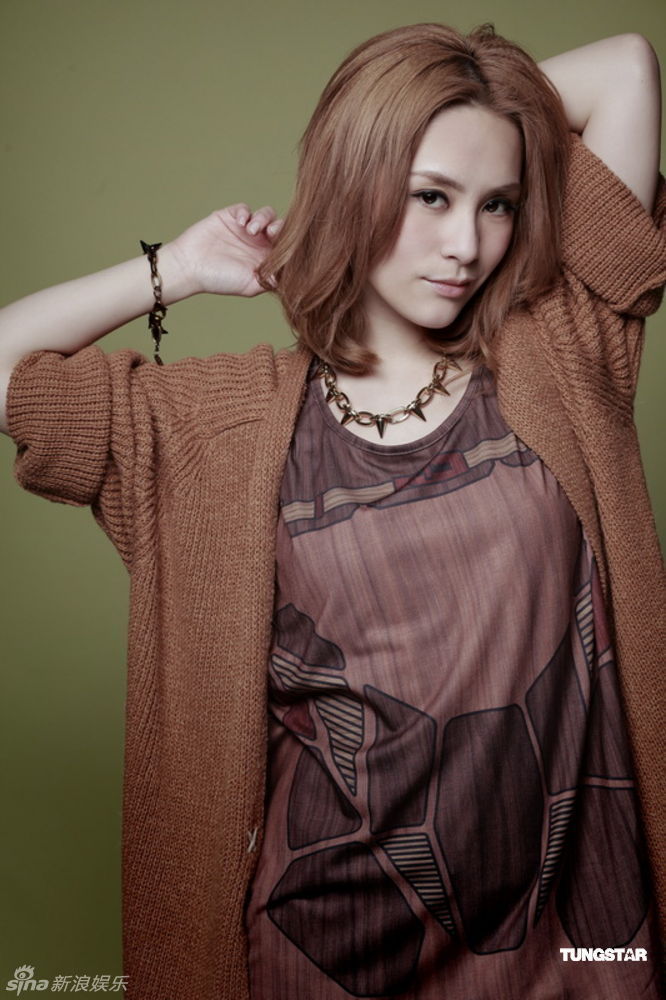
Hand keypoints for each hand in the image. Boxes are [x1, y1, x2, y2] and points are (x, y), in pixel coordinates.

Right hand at [165, 204, 283, 296]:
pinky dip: (245, 213)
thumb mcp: (251, 285)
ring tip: (252, 230)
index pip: (287, 246)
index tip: (287, 246)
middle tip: (272, 233)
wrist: (190, 267)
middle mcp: (258, 243)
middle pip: (281, 227)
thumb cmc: (219, 280)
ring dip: (263, 219)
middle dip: (281, 227)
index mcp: (266, 258)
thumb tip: (294, 278)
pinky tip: (240, 223)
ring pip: (266, 214)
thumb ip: (272, 280)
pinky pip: (244, 208)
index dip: (291, 243)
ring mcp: (244, 229)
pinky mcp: (229, 217)